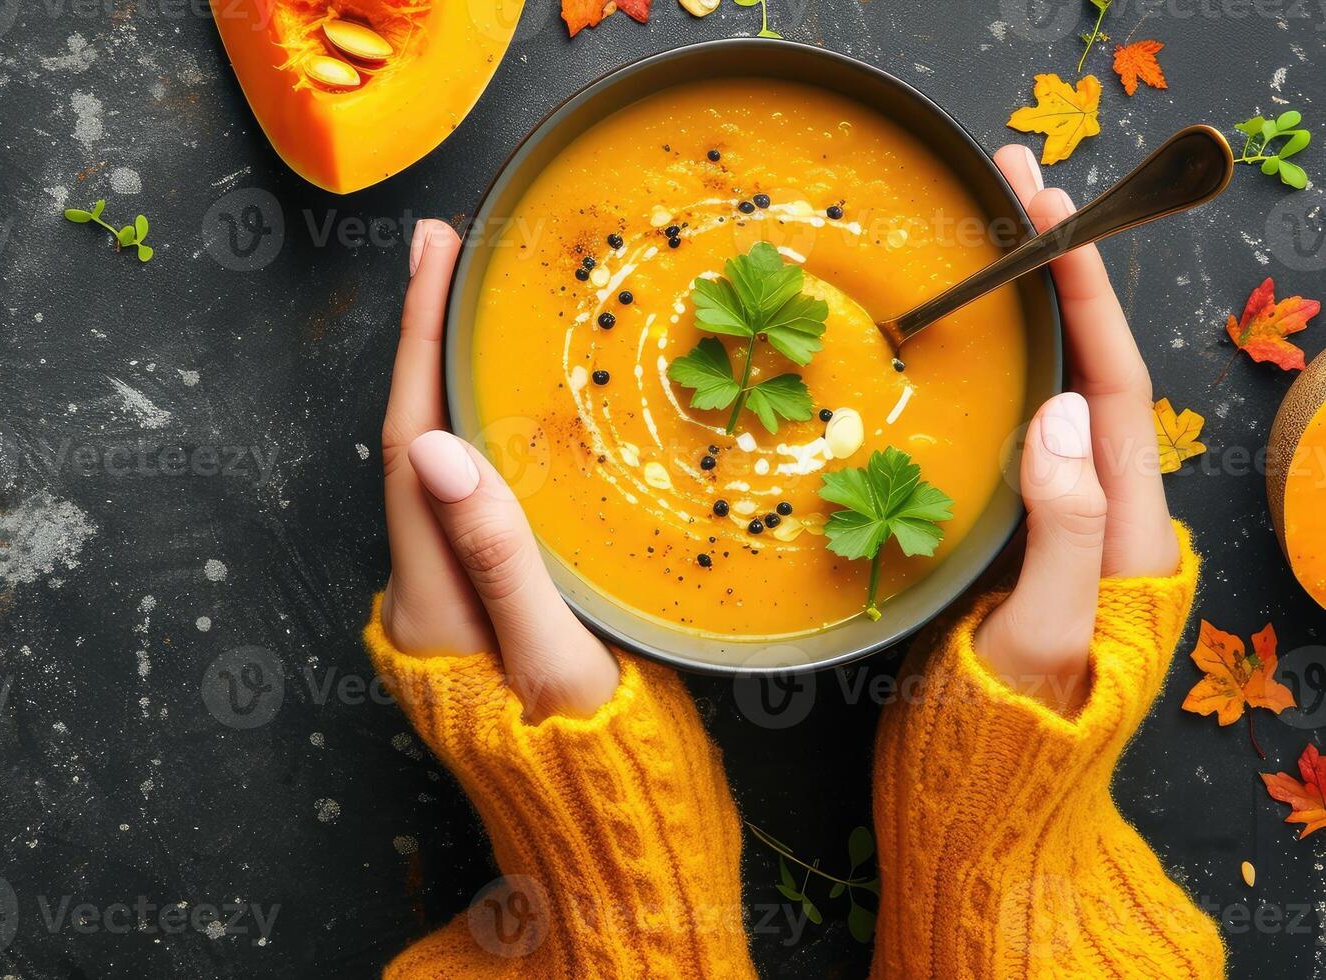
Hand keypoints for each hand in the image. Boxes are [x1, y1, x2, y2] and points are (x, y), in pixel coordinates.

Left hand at [378, 220, 618, 719]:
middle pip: (413, 446)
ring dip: (449, 384)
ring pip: (441, 471)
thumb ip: (500, 559)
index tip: (432, 256)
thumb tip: (439, 447)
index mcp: (430, 602)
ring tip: (468, 303)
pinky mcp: (486, 610)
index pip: (411, 445)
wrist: (606, 850)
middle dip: (425, 345)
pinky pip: (473, 501)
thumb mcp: (555, 663)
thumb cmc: (596, 769)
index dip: (420, 344)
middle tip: (446, 251)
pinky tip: (508, 404)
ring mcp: (453, 604)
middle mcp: (426, 596)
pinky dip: (483, 435)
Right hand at [974, 144, 1180, 710]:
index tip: (1044, 212)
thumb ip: (1063, 531)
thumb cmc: (1011, 744)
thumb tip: (1062, 409)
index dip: (1085, 292)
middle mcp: (1098, 516)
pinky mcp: (1004, 546)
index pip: (1117, 383)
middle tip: (1009, 188)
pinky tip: (948, 349)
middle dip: (1060, 274)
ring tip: (981, 241)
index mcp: (1124, 531)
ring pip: (1048, 397)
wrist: (985, 821)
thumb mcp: (1044, 640)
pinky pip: (1004, 439)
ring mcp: (1051, 529)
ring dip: (1024, 315)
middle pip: (1091, 370)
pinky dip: (986, 376)